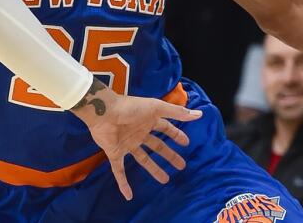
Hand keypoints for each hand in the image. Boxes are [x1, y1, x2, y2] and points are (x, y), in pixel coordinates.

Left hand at [71, 81, 201, 199]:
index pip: (165, 128)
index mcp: (147, 121)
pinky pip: (119, 171)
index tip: (186, 143)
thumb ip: (176, 112)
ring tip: (165, 180)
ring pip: (142, 159)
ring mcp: (126, 144)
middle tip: (181, 166)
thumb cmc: (131, 108)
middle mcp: (138, 133)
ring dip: (154, 169)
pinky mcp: (115, 153)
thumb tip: (199, 114)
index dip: (175, 135)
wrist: (104, 112)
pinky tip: (128, 195)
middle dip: (168, 155)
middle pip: (157, 146)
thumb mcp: (156, 108)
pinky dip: (123, 183)